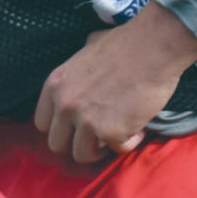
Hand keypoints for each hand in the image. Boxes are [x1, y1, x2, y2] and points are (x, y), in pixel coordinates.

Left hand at [33, 2, 196, 163]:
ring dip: (101, 149)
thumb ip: (80, 66)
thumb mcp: (88, 49)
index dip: (61, 128)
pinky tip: (140, 127)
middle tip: (98, 136)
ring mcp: (86, 121)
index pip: (42, 123)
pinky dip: (131, 141)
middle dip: (78, 143)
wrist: (154, 44)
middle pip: (57, 144)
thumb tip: (85, 59)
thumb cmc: (126, 42)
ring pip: (82, 155)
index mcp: (55, 85)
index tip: (77, 127)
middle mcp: (65, 105)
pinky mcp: (111, 132)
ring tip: (119, 134)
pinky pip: (118, 149)